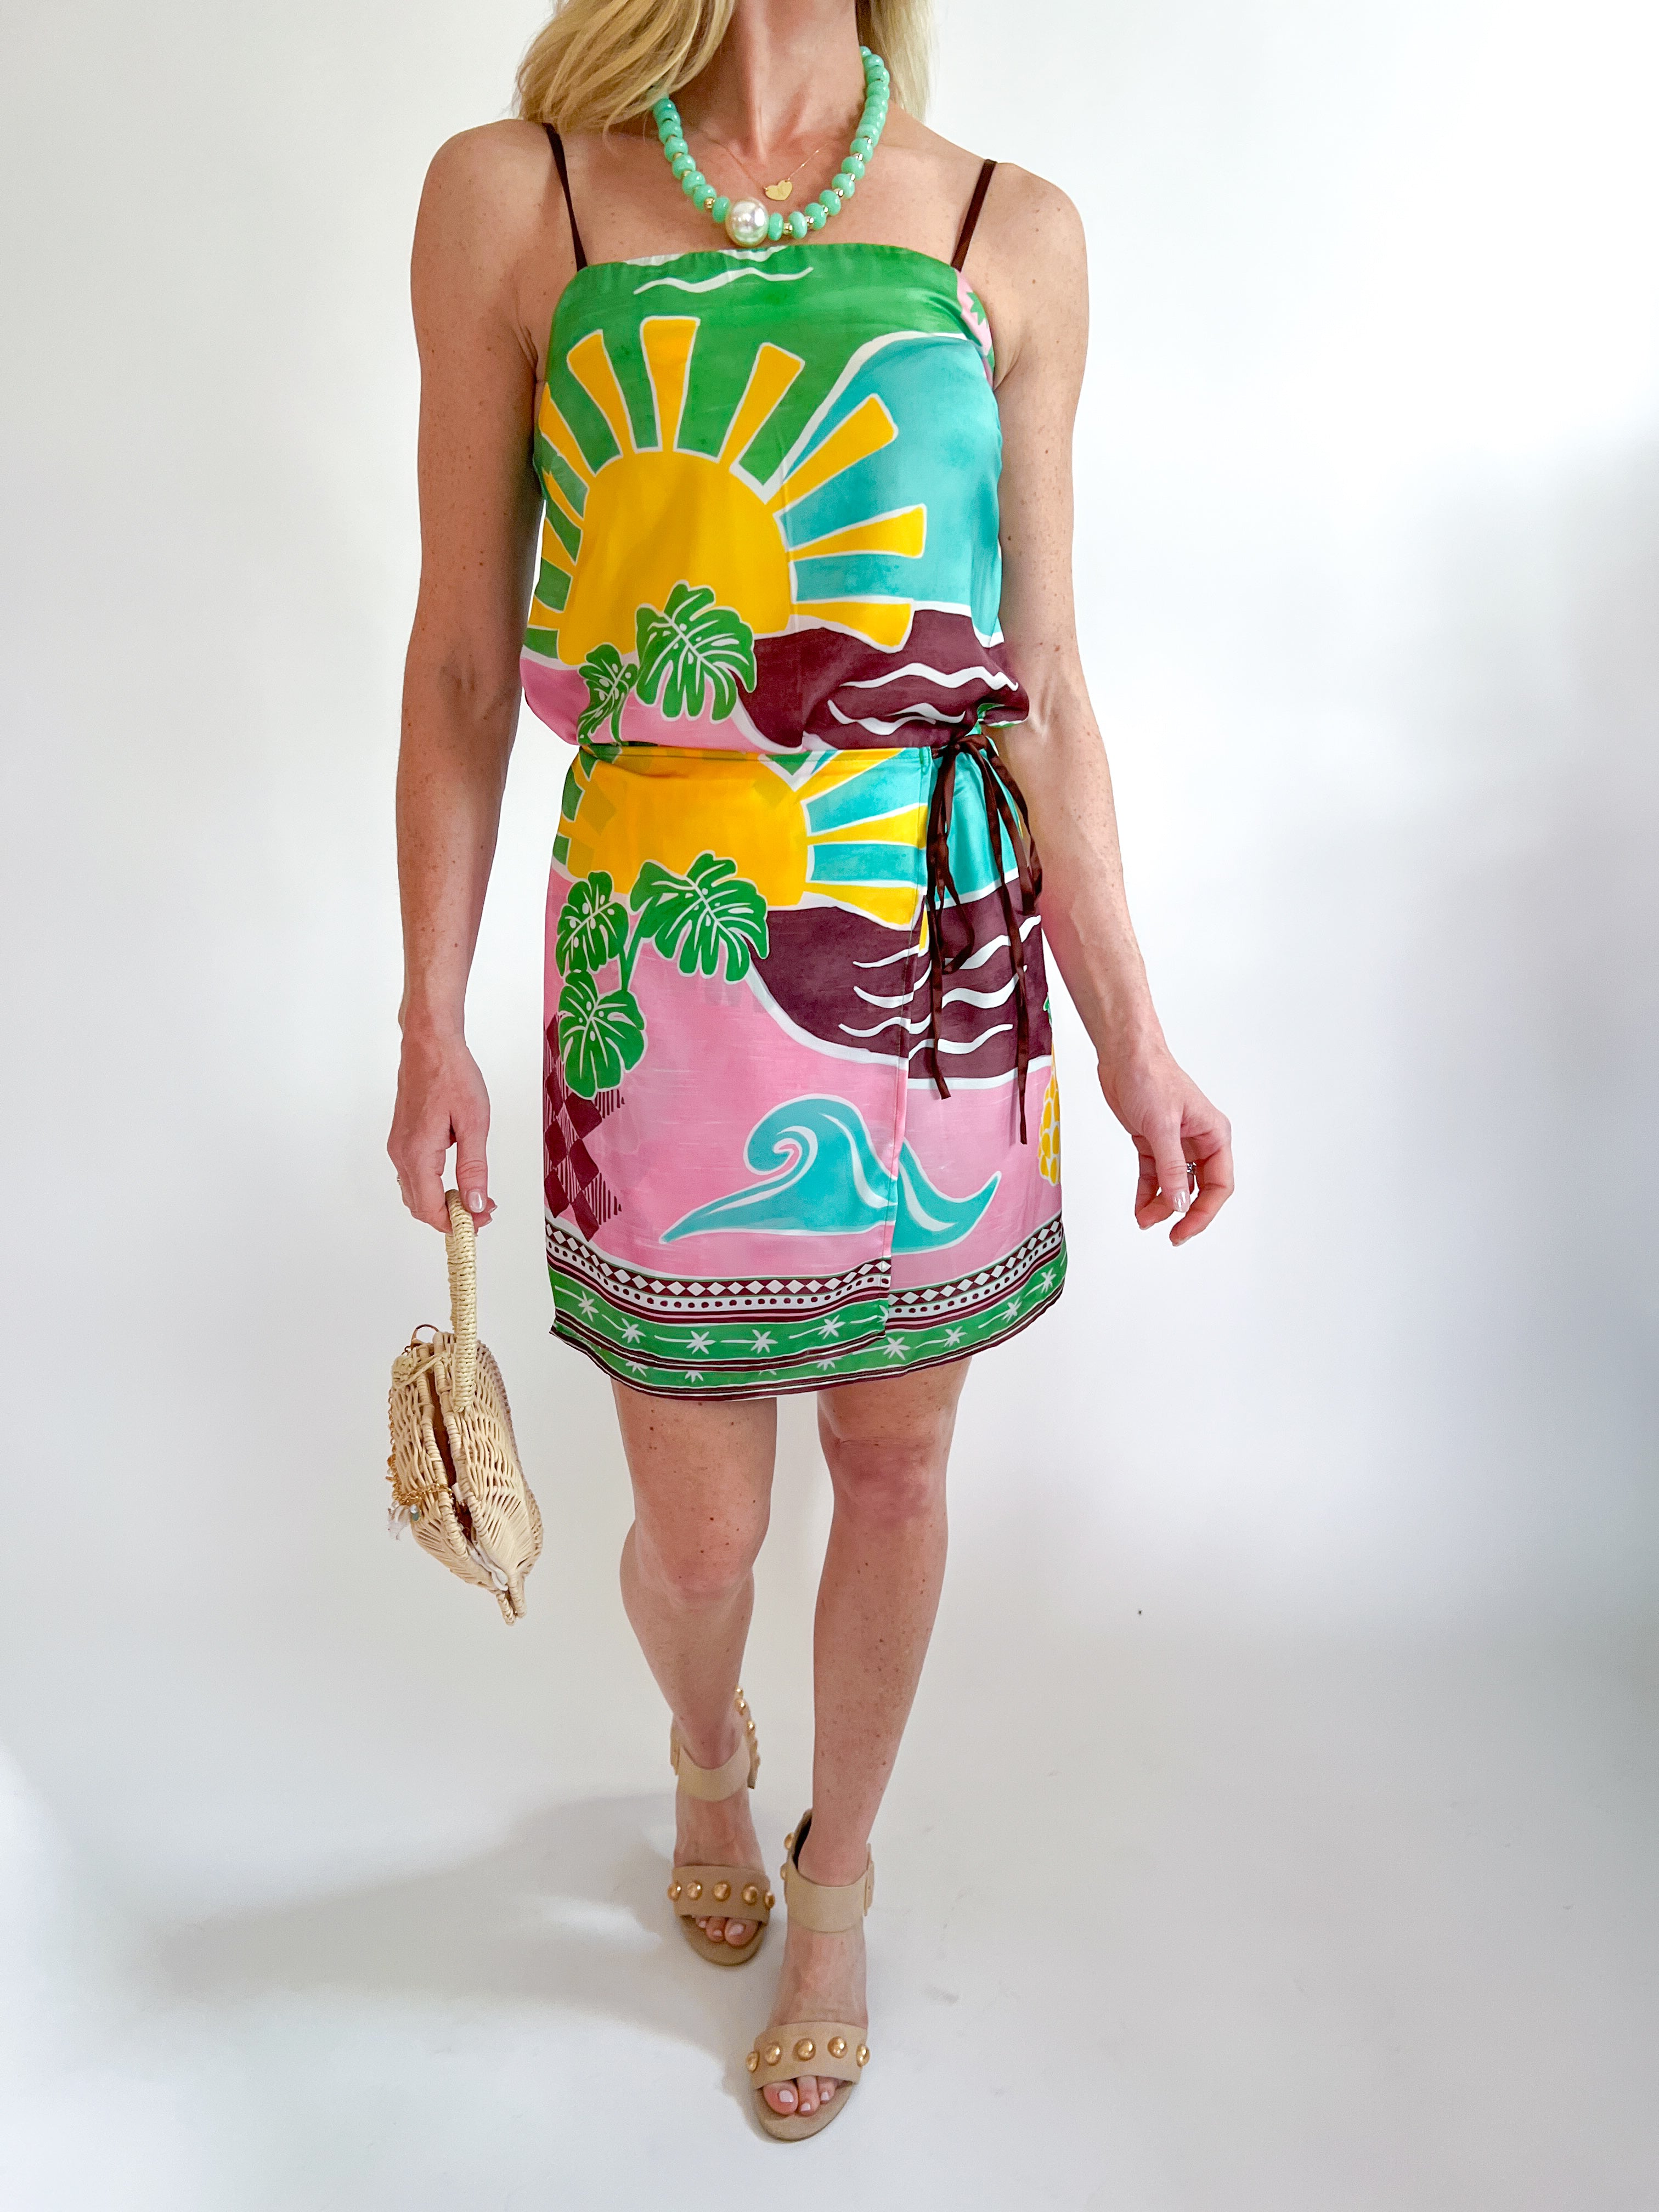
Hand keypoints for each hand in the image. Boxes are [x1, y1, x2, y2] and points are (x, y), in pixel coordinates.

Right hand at [388, 1027, 494, 1232]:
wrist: (430, 1044)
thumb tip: (474, 1204)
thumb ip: (473, 1168)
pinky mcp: (402, 1139)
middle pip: (420, 1206)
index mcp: (418, 1154)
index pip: (430, 1209)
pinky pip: (414, 1175)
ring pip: (416, 1192)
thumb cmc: (452, 1075)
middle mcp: (401, 1154)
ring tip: (476, 1197)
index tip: (481, 1222)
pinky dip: (434, 1187)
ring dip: (443, 1203)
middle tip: (484, 1211)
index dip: (456, 1224)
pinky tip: (458, 1178)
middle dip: (451, 1217)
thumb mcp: (474, 1123)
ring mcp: (399, 1146)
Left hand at [1096, 1044, 1232, 1245]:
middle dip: (1184, 1213)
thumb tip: (1180, 1203)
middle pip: (1199, 1189)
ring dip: (1161, 1205)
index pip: (1219, 1184)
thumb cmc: (1150, 1077)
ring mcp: (1176, 1143)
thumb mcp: (1161, 1126)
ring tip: (1144, 1220)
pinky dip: (1147, 1192)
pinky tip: (1139, 1208)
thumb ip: (1171, 1167)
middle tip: (1171, 1235)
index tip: (1185, 1229)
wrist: (1124, 1055)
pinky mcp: (1153, 1141)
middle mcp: (1199, 1142)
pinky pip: (1154, 1175)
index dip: (1204, 1212)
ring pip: (1174, 1185)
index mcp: (1214, 1135)